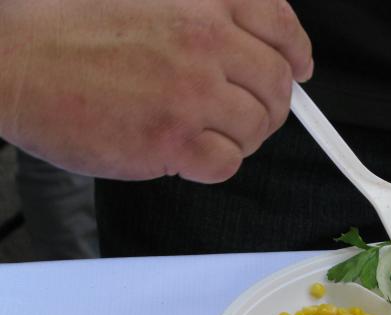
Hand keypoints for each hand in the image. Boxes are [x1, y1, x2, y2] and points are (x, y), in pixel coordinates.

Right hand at [0, 0, 311, 182]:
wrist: (11, 58)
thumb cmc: (64, 26)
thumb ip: (202, 11)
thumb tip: (249, 42)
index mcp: (201, 2)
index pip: (280, 26)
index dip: (298, 51)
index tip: (301, 69)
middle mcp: (204, 44)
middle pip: (276, 84)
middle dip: (270, 104)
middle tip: (249, 112)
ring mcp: (189, 94)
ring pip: (256, 127)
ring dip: (241, 136)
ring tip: (208, 132)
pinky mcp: (171, 141)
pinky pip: (226, 162)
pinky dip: (217, 163)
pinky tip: (190, 153)